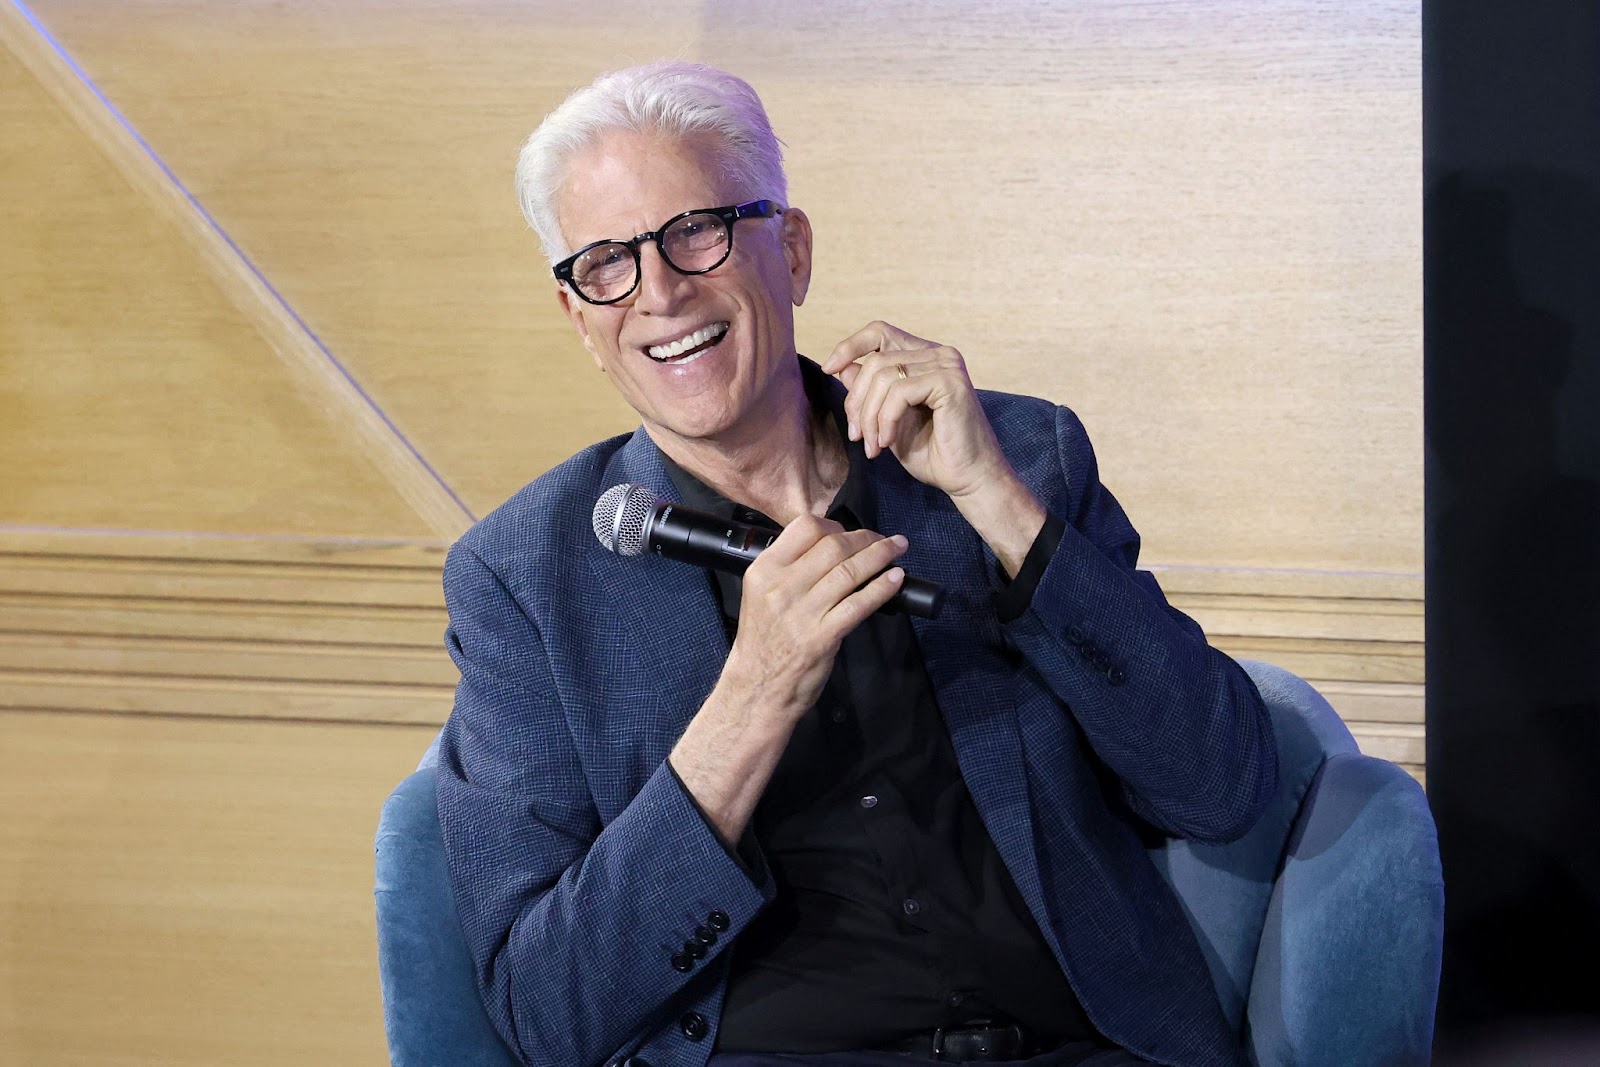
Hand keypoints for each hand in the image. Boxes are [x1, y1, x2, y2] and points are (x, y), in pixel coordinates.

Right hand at [670, 516, 907, 841]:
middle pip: (833, 545)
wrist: (757, 688)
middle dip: (866, 538)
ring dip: (880, 556)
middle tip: (884, 540)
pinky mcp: (822, 636)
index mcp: (764, 570)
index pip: (804, 527)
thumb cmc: (764, 642)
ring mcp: (802, 612)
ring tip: (897, 549)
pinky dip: (882, 588)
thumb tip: (830, 545)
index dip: (834, 523)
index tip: (850, 531)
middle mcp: (781, 587)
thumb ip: (789, 569)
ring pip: (850, 571)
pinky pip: (860, 604)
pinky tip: (896, 579)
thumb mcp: (762, 595)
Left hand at [822, 321, 1045, 576]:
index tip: (829, 369)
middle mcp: (939, 353)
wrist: (968, 480)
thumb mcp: (888, 419)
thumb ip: (870, 391)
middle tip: (857, 436)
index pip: (879, 332)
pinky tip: (887, 443)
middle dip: (856, 400)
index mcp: (925, 357)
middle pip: (875, 359)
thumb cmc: (933, 453)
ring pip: (883, 376)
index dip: (849, 345)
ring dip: (869, 416)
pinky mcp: (949, 382)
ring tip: (872, 446)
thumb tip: (840, 366)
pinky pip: (899, 392)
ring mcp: (946, 365)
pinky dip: (885, 420)